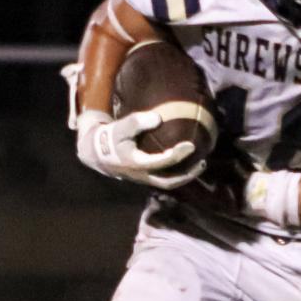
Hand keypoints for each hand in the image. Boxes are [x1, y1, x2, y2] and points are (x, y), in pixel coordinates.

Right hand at [74, 108, 204, 188]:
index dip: (177, 155)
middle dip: (187, 174)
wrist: (98, 153)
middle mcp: (142, 175)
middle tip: (203, 162)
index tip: (191, 144)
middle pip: (168, 182)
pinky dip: (178, 172)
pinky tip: (189, 162)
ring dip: (185, 176)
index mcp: (136, 163)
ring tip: (201, 164)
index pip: (161, 163)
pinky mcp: (146, 177)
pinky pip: (165, 178)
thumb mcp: (121, 127)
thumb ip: (138, 121)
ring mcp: (144, 178)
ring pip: (168, 183)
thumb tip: (159, 118)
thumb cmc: (111, 137)